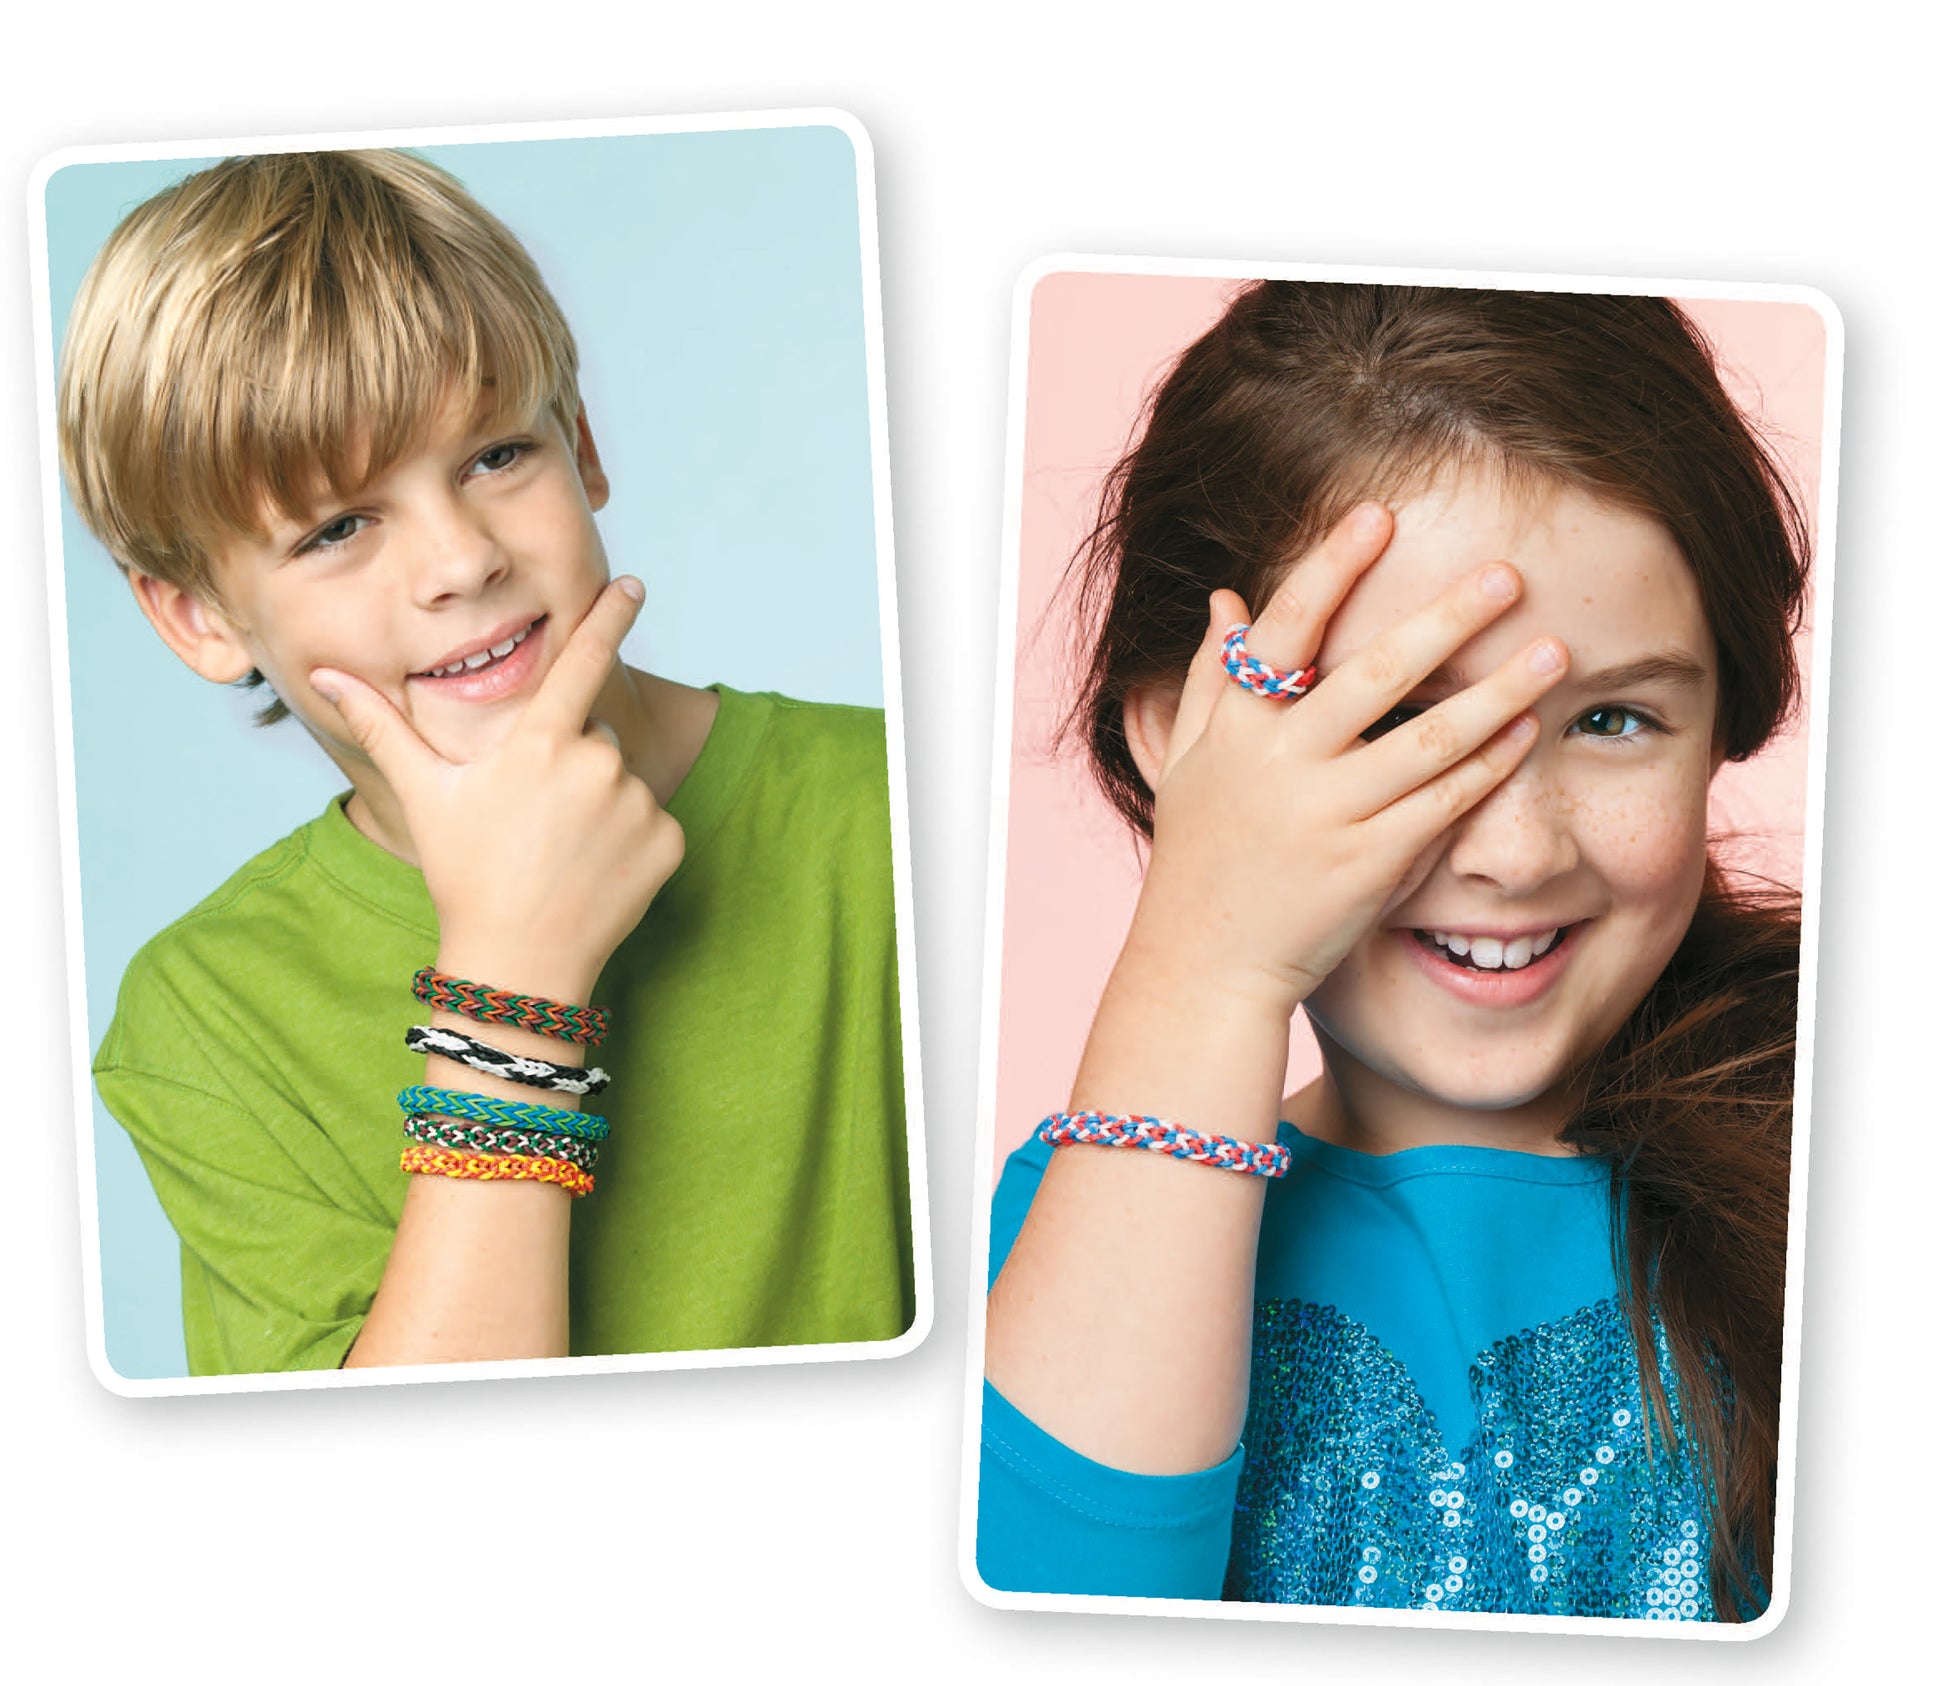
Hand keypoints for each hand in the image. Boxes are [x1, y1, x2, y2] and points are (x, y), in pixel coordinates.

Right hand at [311, 578, 684, 1001]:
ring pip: (622, 780)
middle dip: (569, 762)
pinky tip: (595, 871)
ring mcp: (638, 803)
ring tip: (561, 849)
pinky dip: (631, 842)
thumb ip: (384, 726)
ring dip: (599, 803)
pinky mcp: (668, 842)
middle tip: (534, 818)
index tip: (634, 585)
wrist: (519, 963)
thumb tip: (328, 675)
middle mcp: (598, 762)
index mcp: (541, 741)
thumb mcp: (425, 795)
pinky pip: (653, 823)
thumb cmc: (466, 874)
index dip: (610, 617)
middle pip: (593, 735)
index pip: (583, 659)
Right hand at [1125, 503, 1566, 1018]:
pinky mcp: (1369, 866)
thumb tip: (1226, 599)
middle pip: (1373, 674)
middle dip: (1446, 618)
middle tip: (1509, 573)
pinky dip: (1488, 766)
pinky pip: (1443, 805)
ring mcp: (1327, 816)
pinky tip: (1529, 732)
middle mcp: (1280, 765)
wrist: (1205, 967)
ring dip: (1498, 692)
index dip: (1331, 568)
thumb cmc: (1199, 860)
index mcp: (1234, 728)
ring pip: (1428, 740)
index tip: (1378, 514)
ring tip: (1554, 651)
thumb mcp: (1184, 764)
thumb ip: (1206, 679)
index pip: (1285, 630)